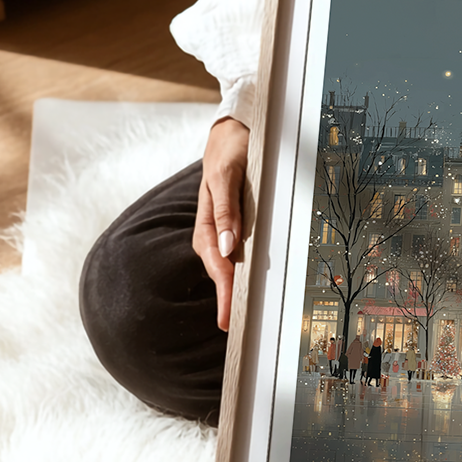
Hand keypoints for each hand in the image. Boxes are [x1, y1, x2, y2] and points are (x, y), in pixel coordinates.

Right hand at [193, 117, 249, 331]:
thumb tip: (228, 247)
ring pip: (231, 265)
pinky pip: (241, 254)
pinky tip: (253, 286)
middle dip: (228, 300)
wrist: (235, 130)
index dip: (223, 293)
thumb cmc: (230, 149)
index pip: (217, 264)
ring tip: (243, 318)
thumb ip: (226, 208)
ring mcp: (227, 229)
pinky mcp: (238, 226)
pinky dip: (245, 272)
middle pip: (222, 272)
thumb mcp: (227, 173)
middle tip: (236, 331)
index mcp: (209, 221)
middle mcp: (216, 230)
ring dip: (236, 290)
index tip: (227, 319)